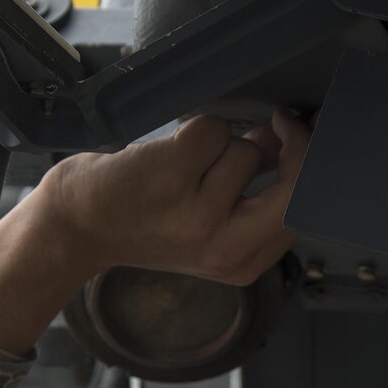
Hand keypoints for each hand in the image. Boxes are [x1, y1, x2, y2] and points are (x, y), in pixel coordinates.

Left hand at [35, 110, 309, 285]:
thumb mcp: (208, 228)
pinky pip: (212, 130)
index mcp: (240, 263)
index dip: (312, 168)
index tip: (303, 139)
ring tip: (187, 165)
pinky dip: (194, 130)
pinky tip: (167, 154)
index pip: (303, 212)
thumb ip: (253, 193)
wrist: (76, 227)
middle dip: (298, 146)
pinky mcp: (171, 176)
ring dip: (222, 144)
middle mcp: (223, 246)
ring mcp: (197, 213)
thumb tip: (286, 141)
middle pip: (296, 188)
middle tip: (280, 124)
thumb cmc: (142, 221)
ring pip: (246, 152)